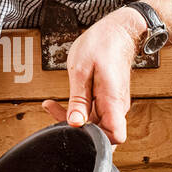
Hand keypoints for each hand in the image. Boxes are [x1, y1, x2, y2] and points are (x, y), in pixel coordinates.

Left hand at [41, 7, 142, 144]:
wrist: (119, 30)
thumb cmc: (102, 43)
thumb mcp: (81, 70)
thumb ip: (78, 99)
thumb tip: (74, 123)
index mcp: (113, 101)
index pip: (115, 137)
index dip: (96, 141)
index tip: (75, 129)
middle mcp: (117, 107)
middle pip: (100, 134)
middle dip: (75, 130)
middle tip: (54, 113)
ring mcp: (113, 104)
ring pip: (95, 124)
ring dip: (73, 118)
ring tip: (52, 106)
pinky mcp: (109, 100)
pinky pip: (95, 113)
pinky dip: (79, 111)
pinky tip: (65, 102)